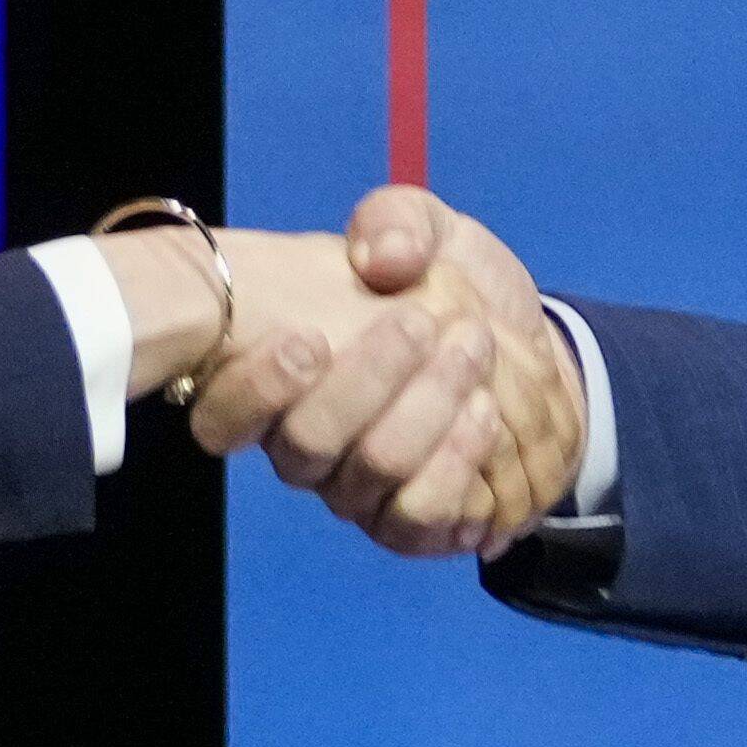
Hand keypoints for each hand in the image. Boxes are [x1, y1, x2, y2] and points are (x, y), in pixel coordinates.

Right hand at [189, 191, 585, 554]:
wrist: (522, 347)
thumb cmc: (447, 290)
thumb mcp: (428, 233)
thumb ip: (396, 223)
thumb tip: (382, 258)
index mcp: (277, 381)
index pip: (224, 416)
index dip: (255, 390)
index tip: (310, 338)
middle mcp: (302, 447)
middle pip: (307, 443)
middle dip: (368, 380)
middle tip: (422, 322)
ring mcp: (354, 490)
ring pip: (371, 473)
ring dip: (426, 411)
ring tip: (472, 352)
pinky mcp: (408, 524)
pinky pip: (418, 517)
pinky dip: (455, 466)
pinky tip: (482, 415)